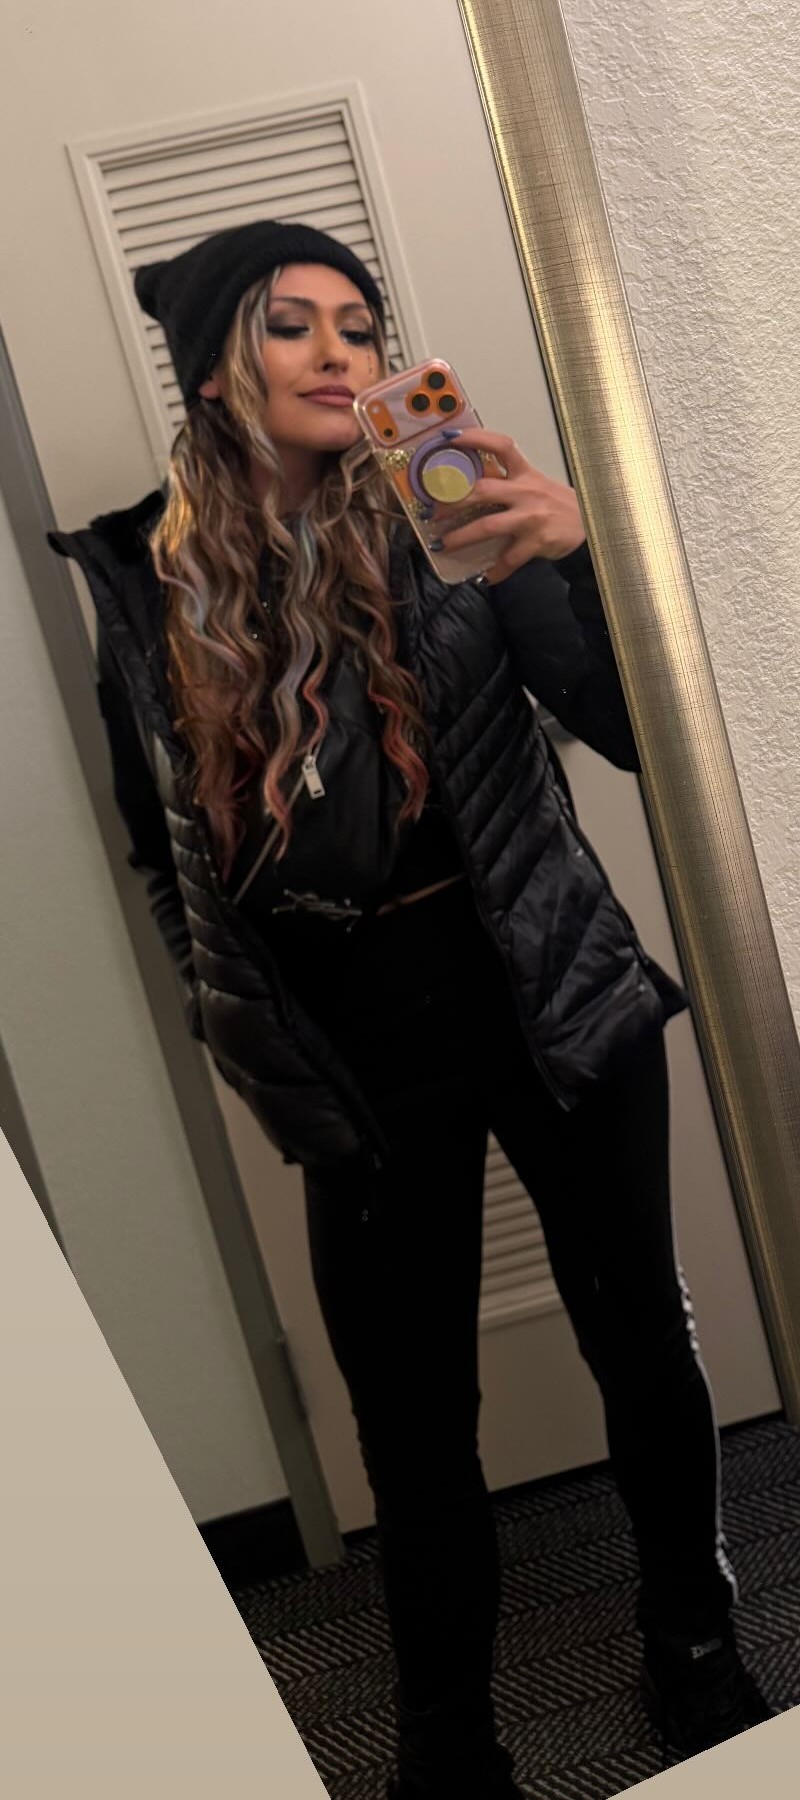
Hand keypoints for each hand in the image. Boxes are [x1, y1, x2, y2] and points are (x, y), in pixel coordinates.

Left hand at [431, 427, 585, 582]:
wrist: (590, 526)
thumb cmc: (557, 505)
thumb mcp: (535, 485)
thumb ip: (507, 483)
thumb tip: (470, 485)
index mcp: (525, 473)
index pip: (500, 446)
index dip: (474, 438)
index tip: (449, 438)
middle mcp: (526, 491)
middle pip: (483, 489)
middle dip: (453, 501)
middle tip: (433, 511)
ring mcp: (531, 517)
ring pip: (488, 526)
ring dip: (461, 536)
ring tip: (443, 544)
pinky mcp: (536, 542)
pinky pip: (509, 559)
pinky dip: (495, 571)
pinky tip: (485, 578)